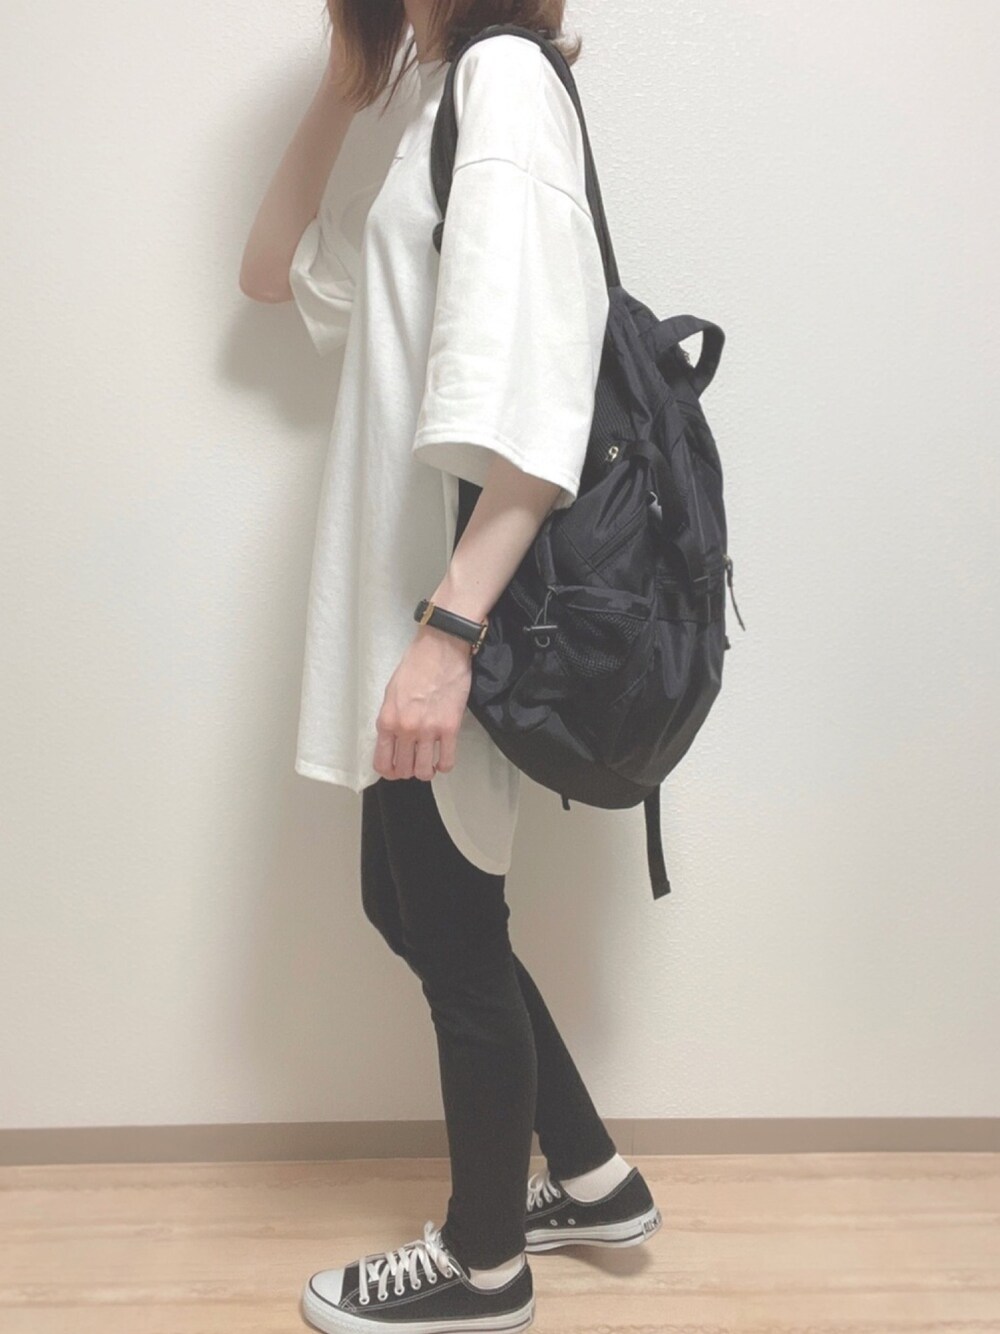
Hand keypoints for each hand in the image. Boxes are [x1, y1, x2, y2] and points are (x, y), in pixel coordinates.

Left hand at [373, 626, 472, 780]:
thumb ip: (390, 719)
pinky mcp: (450, 728)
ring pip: (424, 771)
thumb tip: (394, 740)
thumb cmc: (415, 665)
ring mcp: (428, 730)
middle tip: (414, 763)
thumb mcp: (391, 692)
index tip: (395, 769)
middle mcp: (405, 729)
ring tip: (429, 763)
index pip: (382, 762)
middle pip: (403, 770)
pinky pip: (447, 762)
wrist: (441, 647)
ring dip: (426, 771)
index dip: (389, 771)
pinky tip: (443, 758)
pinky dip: (444, 765)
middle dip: (408, 771)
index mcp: (387, 720)